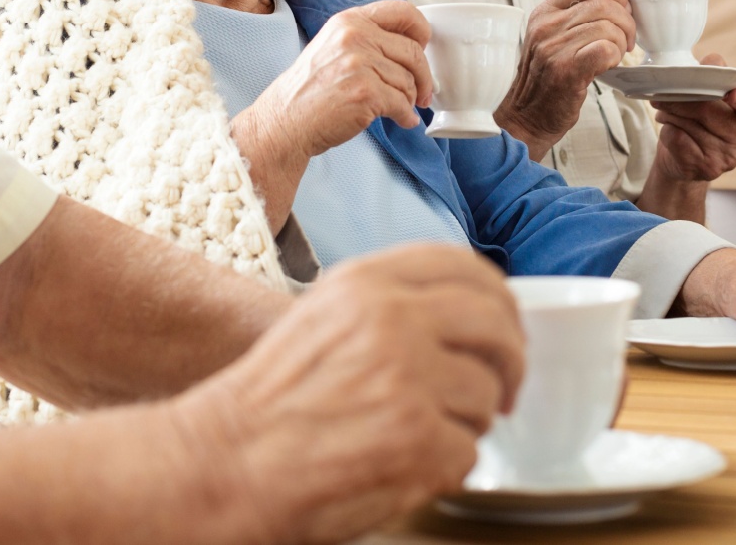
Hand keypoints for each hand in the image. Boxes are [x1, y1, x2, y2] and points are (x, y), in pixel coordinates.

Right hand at [177, 246, 525, 543]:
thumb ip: (389, 301)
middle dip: (510, 361)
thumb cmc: (268, 403)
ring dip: (469, 423)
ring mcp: (407, 380)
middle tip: (505, 387)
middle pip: (495, 325)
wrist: (224, 465)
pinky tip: (407, 465)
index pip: (465, 267)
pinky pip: (469, 454)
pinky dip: (446, 469)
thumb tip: (466, 310)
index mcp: (367, 283)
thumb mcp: (323, 316)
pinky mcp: (416, 440)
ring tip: (423, 434)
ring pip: (487, 395)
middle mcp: (392, 320)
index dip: (499, 299)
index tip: (506, 324)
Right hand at [231, 0, 432, 229]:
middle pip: (413, 51)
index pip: (403, 11)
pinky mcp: (365, 93)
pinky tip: (401, 120)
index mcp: (349, 21)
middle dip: (424, 76)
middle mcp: (355, 37)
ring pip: (409, 81)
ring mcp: (360, 64)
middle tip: (424, 93)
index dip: (421, 30)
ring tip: (399, 108)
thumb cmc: (309, 90)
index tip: (424, 47)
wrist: (284, 121)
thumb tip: (411, 46)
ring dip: (410, 100)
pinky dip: (406, 116)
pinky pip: (403, 104)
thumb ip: (367, 39)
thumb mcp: (333, 47)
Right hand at [493, 0, 635, 158]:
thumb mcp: (551, 37)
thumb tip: (617, 0)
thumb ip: (575, 17)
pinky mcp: (567, 70)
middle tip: (628, 39)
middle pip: (604, 4)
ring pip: (609, 27)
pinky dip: (616, 55)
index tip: (623, 7)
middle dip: (627, 21)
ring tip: (616, 54)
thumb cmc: (546, 79)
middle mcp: (547, 25)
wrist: (525, 117)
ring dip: (622, 42)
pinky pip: (606, 48)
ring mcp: (554, 48)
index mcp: (545, 11)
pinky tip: (610, 65)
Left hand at [638, 56, 735, 221]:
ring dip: (669, 111)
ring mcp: (727, 157)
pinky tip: (669, 129)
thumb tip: (711, 63)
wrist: (684, 159)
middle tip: (664, 93)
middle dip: (681, 96)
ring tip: (666, 111)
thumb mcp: (713, 96)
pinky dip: (666, 129)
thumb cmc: (701, 119)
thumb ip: (716, 74)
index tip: (732, 93)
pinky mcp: (705, 168)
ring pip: (688, 122)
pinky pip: (677, 137)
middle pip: (708, 108)